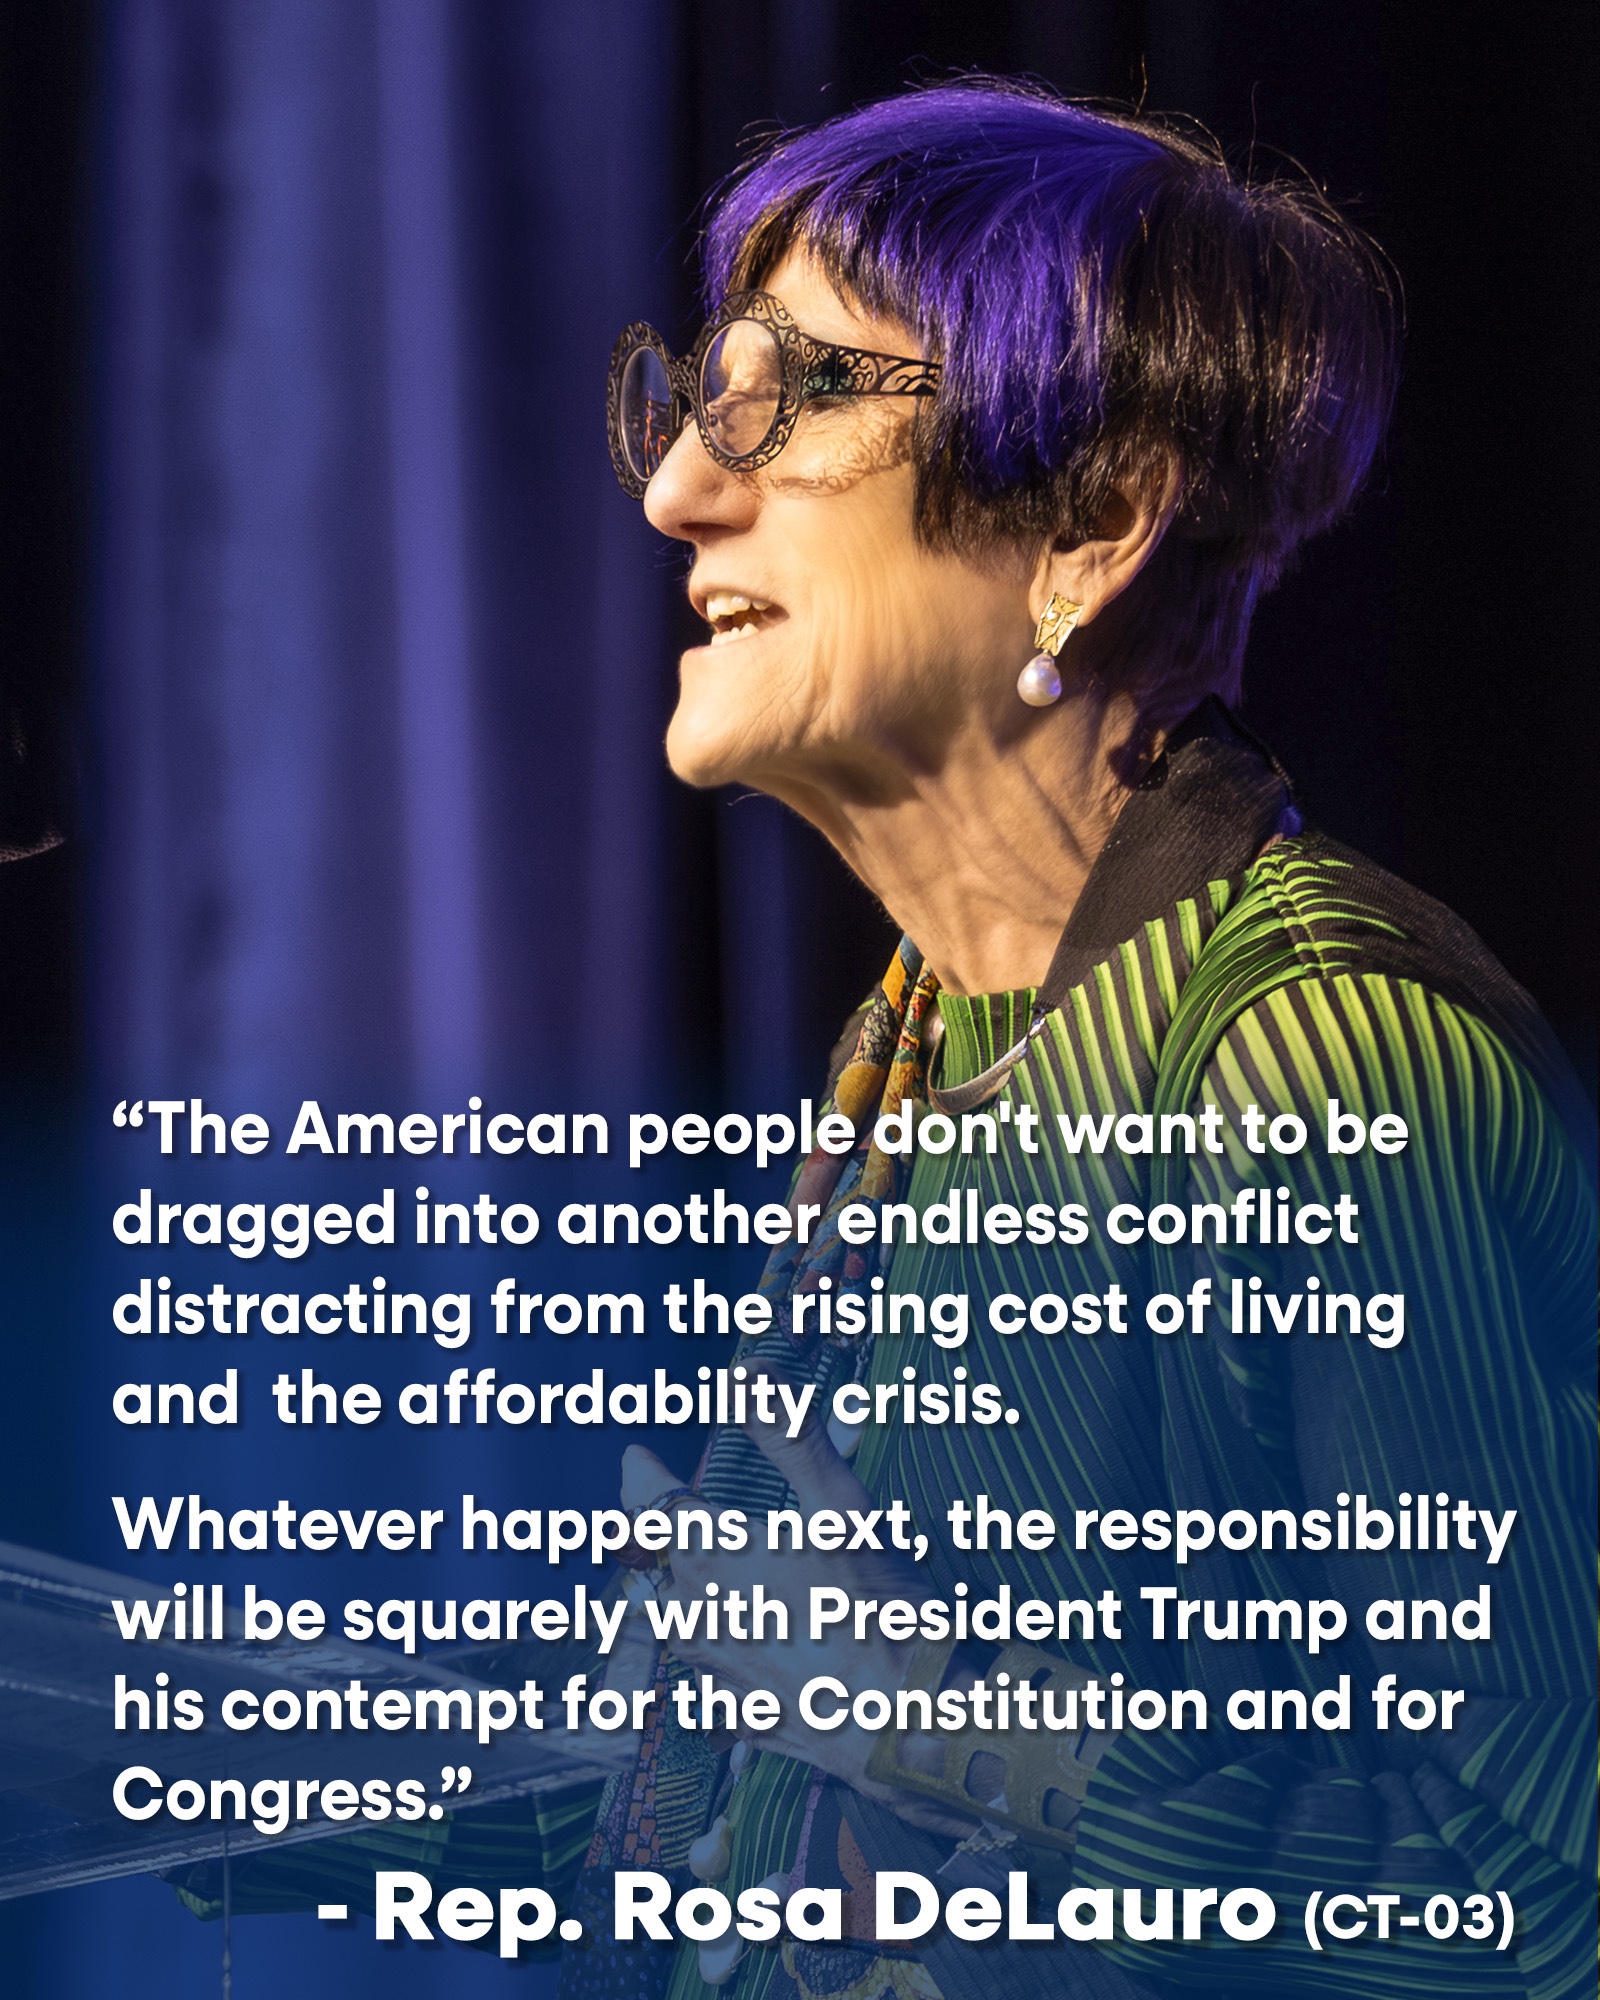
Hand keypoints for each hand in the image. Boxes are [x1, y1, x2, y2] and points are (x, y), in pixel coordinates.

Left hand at [619, 1407, 971, 1836]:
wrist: (910, 1725)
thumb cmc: (879, 1610)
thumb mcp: (842, 1505)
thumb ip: (790, 1433)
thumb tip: (750, 1370)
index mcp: (710, 1557)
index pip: (648, 1504)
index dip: (641, 1476)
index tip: (636, 1459)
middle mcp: (695, 1617)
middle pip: (654, 1564)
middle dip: (654, 1533)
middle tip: (658, 1509)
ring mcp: (713, 1674)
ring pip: (676, 1620)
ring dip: (679, 1592)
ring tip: (692, 1574)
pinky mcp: (738, 1715)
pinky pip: (708, 1676)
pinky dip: (714, 1652)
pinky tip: (740, 1648)